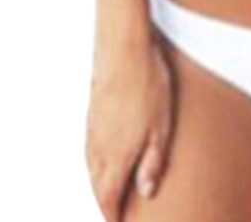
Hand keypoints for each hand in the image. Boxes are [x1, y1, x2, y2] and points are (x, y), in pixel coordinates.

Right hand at [85, 37, 173, 221]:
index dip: (112, 216)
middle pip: (97, 187)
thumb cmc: (148, 84)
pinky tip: (103, 157)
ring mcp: (92, 128)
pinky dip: (95, 163)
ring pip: (91, 168)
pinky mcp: (91, 111)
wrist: (123, 46)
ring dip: (99, 184)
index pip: (108, 198)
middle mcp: (98, 147)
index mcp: (116, 155)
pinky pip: (89, 148)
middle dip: (104, 203)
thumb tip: (147, 192)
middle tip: (114, 213)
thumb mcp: (161, 126)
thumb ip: (153, 161)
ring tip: (109, 192)